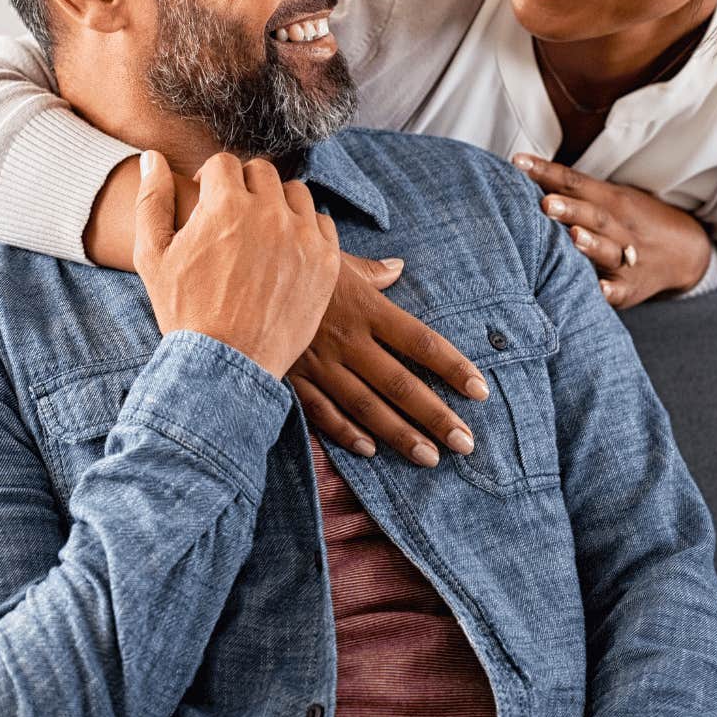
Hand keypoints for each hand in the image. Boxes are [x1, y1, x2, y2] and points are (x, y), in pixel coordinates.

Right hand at [134, 150, 341, 377]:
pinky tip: (286, 250)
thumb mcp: (152, 255)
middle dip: (244, 187)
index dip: (211, 180)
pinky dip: (305, 230)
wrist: (226, 363)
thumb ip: (152, 200)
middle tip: (234, 217)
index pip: (224, 163)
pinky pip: (321, 224)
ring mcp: (302, 237)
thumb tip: (152, 158)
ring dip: (277, 204)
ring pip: (295, 193)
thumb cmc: (184, 310)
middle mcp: (268, 213)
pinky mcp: (326, 262)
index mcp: (225, 204)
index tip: (208, 200)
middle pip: (261, 172)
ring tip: (261, 232)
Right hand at [288, 253, 489, 466]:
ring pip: (366, 405)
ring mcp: (319, 362)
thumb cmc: (290, 262)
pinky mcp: (291, 376)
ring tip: (429, 458)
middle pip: (400, 384)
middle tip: (465, 443)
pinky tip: (370, 450)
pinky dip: (345, 433)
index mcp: (365, 308)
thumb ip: (371, 272)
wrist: (237, 273)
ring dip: (400, 435)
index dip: (452, 367)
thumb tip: (399, 268)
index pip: (420, 342)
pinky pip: (322, 411)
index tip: (479, 390)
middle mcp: (347, 339)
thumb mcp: (333, 258)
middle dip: (436, 417)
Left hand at [512, 154, 712, 309]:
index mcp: (610, 200)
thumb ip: (571, 190)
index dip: (546, 172)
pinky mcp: (630, 288)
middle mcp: (619, 226)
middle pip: (593, 215)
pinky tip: (598, 290)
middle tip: (545, 203)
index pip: (575, 182)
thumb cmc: (630, 221)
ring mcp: (627, 257)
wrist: (685, 252)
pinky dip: (610, 290)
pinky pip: (620, 290)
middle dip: (569, 209)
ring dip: (590, 244)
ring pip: (608, 250)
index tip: (518, 163)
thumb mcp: (609, 199)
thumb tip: (522, 171)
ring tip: (573, 237)